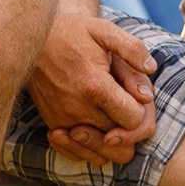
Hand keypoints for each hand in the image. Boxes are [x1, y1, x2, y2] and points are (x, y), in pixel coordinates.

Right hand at [26, 13, 156, 164]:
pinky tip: (95, 126)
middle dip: (129, 126)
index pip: (133, 120)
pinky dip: (92, 147)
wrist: (33, 39)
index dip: (142, 110)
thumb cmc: (73, 33)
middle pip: (121, 140)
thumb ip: (132, 49)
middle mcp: (77, 109)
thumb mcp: (104, 31)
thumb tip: (151, 70)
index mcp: (95, 86)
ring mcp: (63, 120)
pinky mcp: (53, 125)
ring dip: (113, 141)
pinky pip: (80, 154)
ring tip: (111, 115)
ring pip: (102, 154)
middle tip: (125, 103)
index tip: (135, 94)